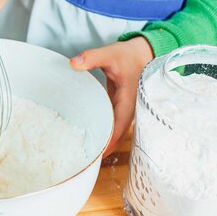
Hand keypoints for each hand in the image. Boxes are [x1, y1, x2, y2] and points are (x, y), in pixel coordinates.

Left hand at [70, 37, 153, 155]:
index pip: (120, 126)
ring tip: (86, 156)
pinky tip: (91, 140)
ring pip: (116, 132)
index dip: (110, 141)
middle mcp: (129, 109)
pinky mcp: (120, 109)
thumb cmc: (128, 55)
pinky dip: (103, 132)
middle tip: (87, 162)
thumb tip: (73, 64)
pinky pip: (112, 125)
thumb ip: (92, 58)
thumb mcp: (111, 53)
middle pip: (118, 135)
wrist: (143, 54)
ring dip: (104, 143)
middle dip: (105, 148)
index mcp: (129, 100)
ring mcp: (125, 111)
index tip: (99, 154)